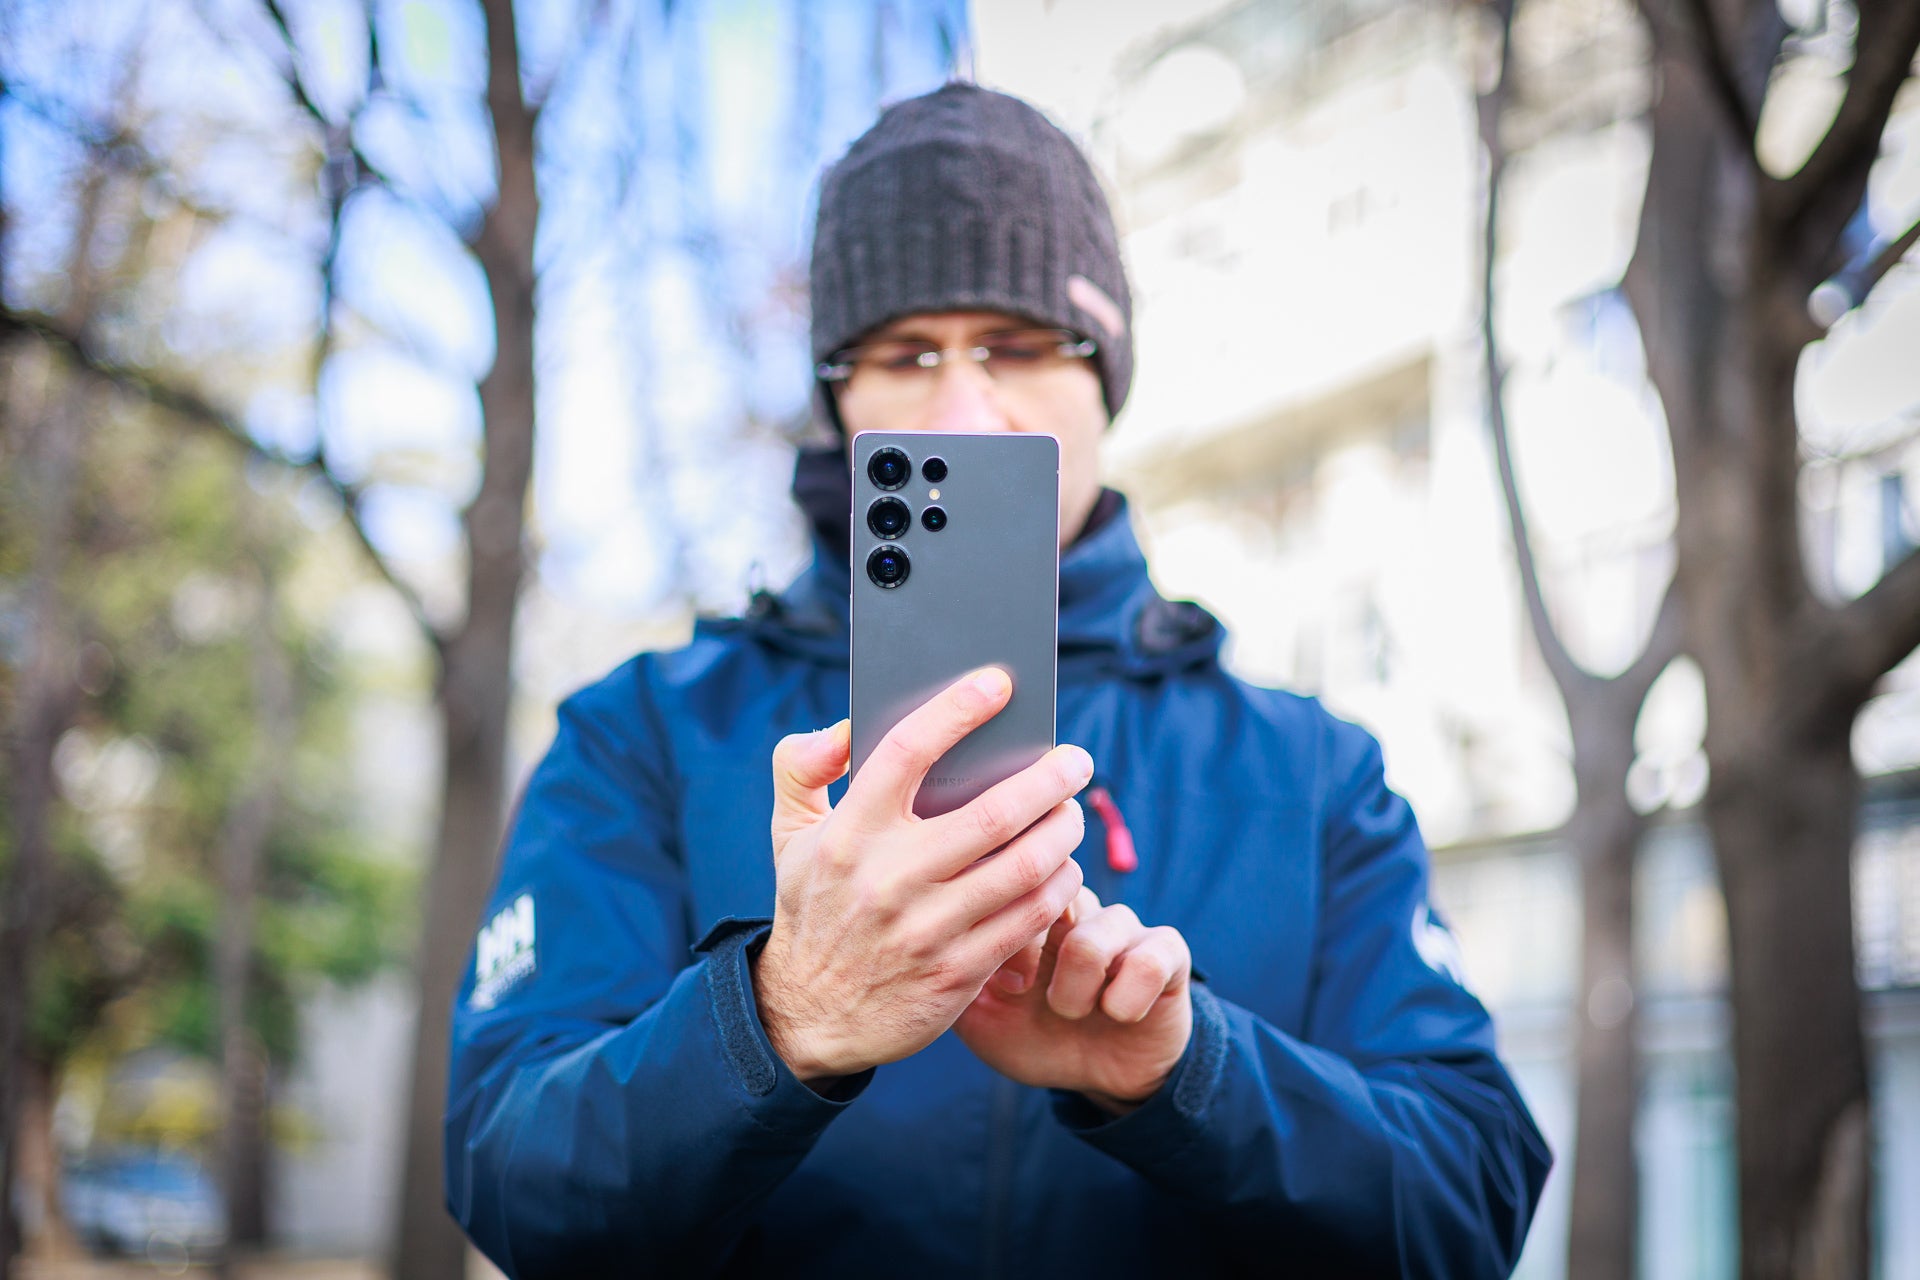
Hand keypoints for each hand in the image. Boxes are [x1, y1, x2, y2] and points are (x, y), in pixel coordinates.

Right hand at [753, 668, 1092, 1084]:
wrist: (808, 1016)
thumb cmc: (813, 907)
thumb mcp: (789, 835)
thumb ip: (802, 768)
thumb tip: (842, 728)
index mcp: (848, 834)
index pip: (905, 752)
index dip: (955, 710)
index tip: (998, 681)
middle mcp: (888, 878)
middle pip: (992, 814)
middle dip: (1048, 779)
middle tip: (1076, 758)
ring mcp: (926, 929)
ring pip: (1024, 867)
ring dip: (1063, 831)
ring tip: (1073, 811)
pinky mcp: (957, 973)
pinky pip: (1029, 919)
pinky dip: (1059, 886)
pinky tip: (1064, 867)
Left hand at [954, 887, 1192, 1114]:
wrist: (1101, 1075)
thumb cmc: (1036, 1036)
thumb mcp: (981, 1014)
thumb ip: (952, 978)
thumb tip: (922, 947)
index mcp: (1032, 911)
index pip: (1009, 886)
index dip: (999, 934)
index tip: (1002, 985)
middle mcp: (1077, 907)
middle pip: (1049, 897)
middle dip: (1031, 957)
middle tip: (1024, 995)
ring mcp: (1124, 926)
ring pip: (1094, 936)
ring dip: (1075, 991)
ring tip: (1070, 1014)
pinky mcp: (1167, 952)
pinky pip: (1149, 960)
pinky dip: (1126, 999)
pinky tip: (1118, 1015)